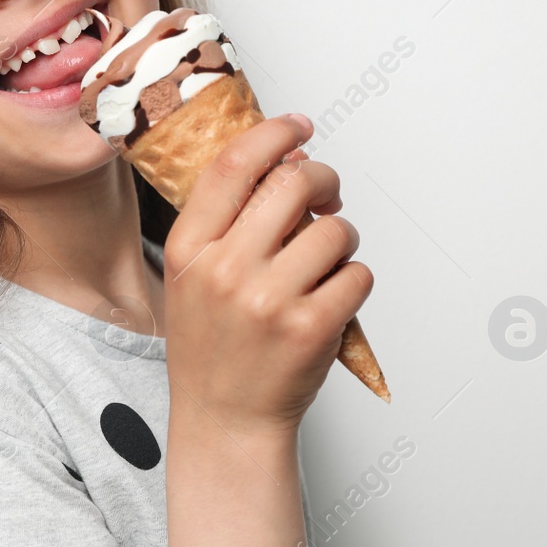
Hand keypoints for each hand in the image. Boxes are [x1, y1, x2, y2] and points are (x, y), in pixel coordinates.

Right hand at [160, 114, 372, 438]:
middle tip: (327, 196)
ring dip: (341, 239)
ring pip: (335, 230)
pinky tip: (331, 297)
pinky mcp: (311, 328)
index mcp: (189, 249)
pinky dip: (354, 281)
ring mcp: (269, 300)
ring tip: (324, 263)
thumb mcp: (190, 277)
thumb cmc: (213, 346)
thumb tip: (286, 163)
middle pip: (293, 184)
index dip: (273, 135)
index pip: (234, 166)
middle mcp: (225, 269)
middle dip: (323, 180)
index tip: (298, 126)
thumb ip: (224, 223)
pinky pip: (357, 274)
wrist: (224, 419)